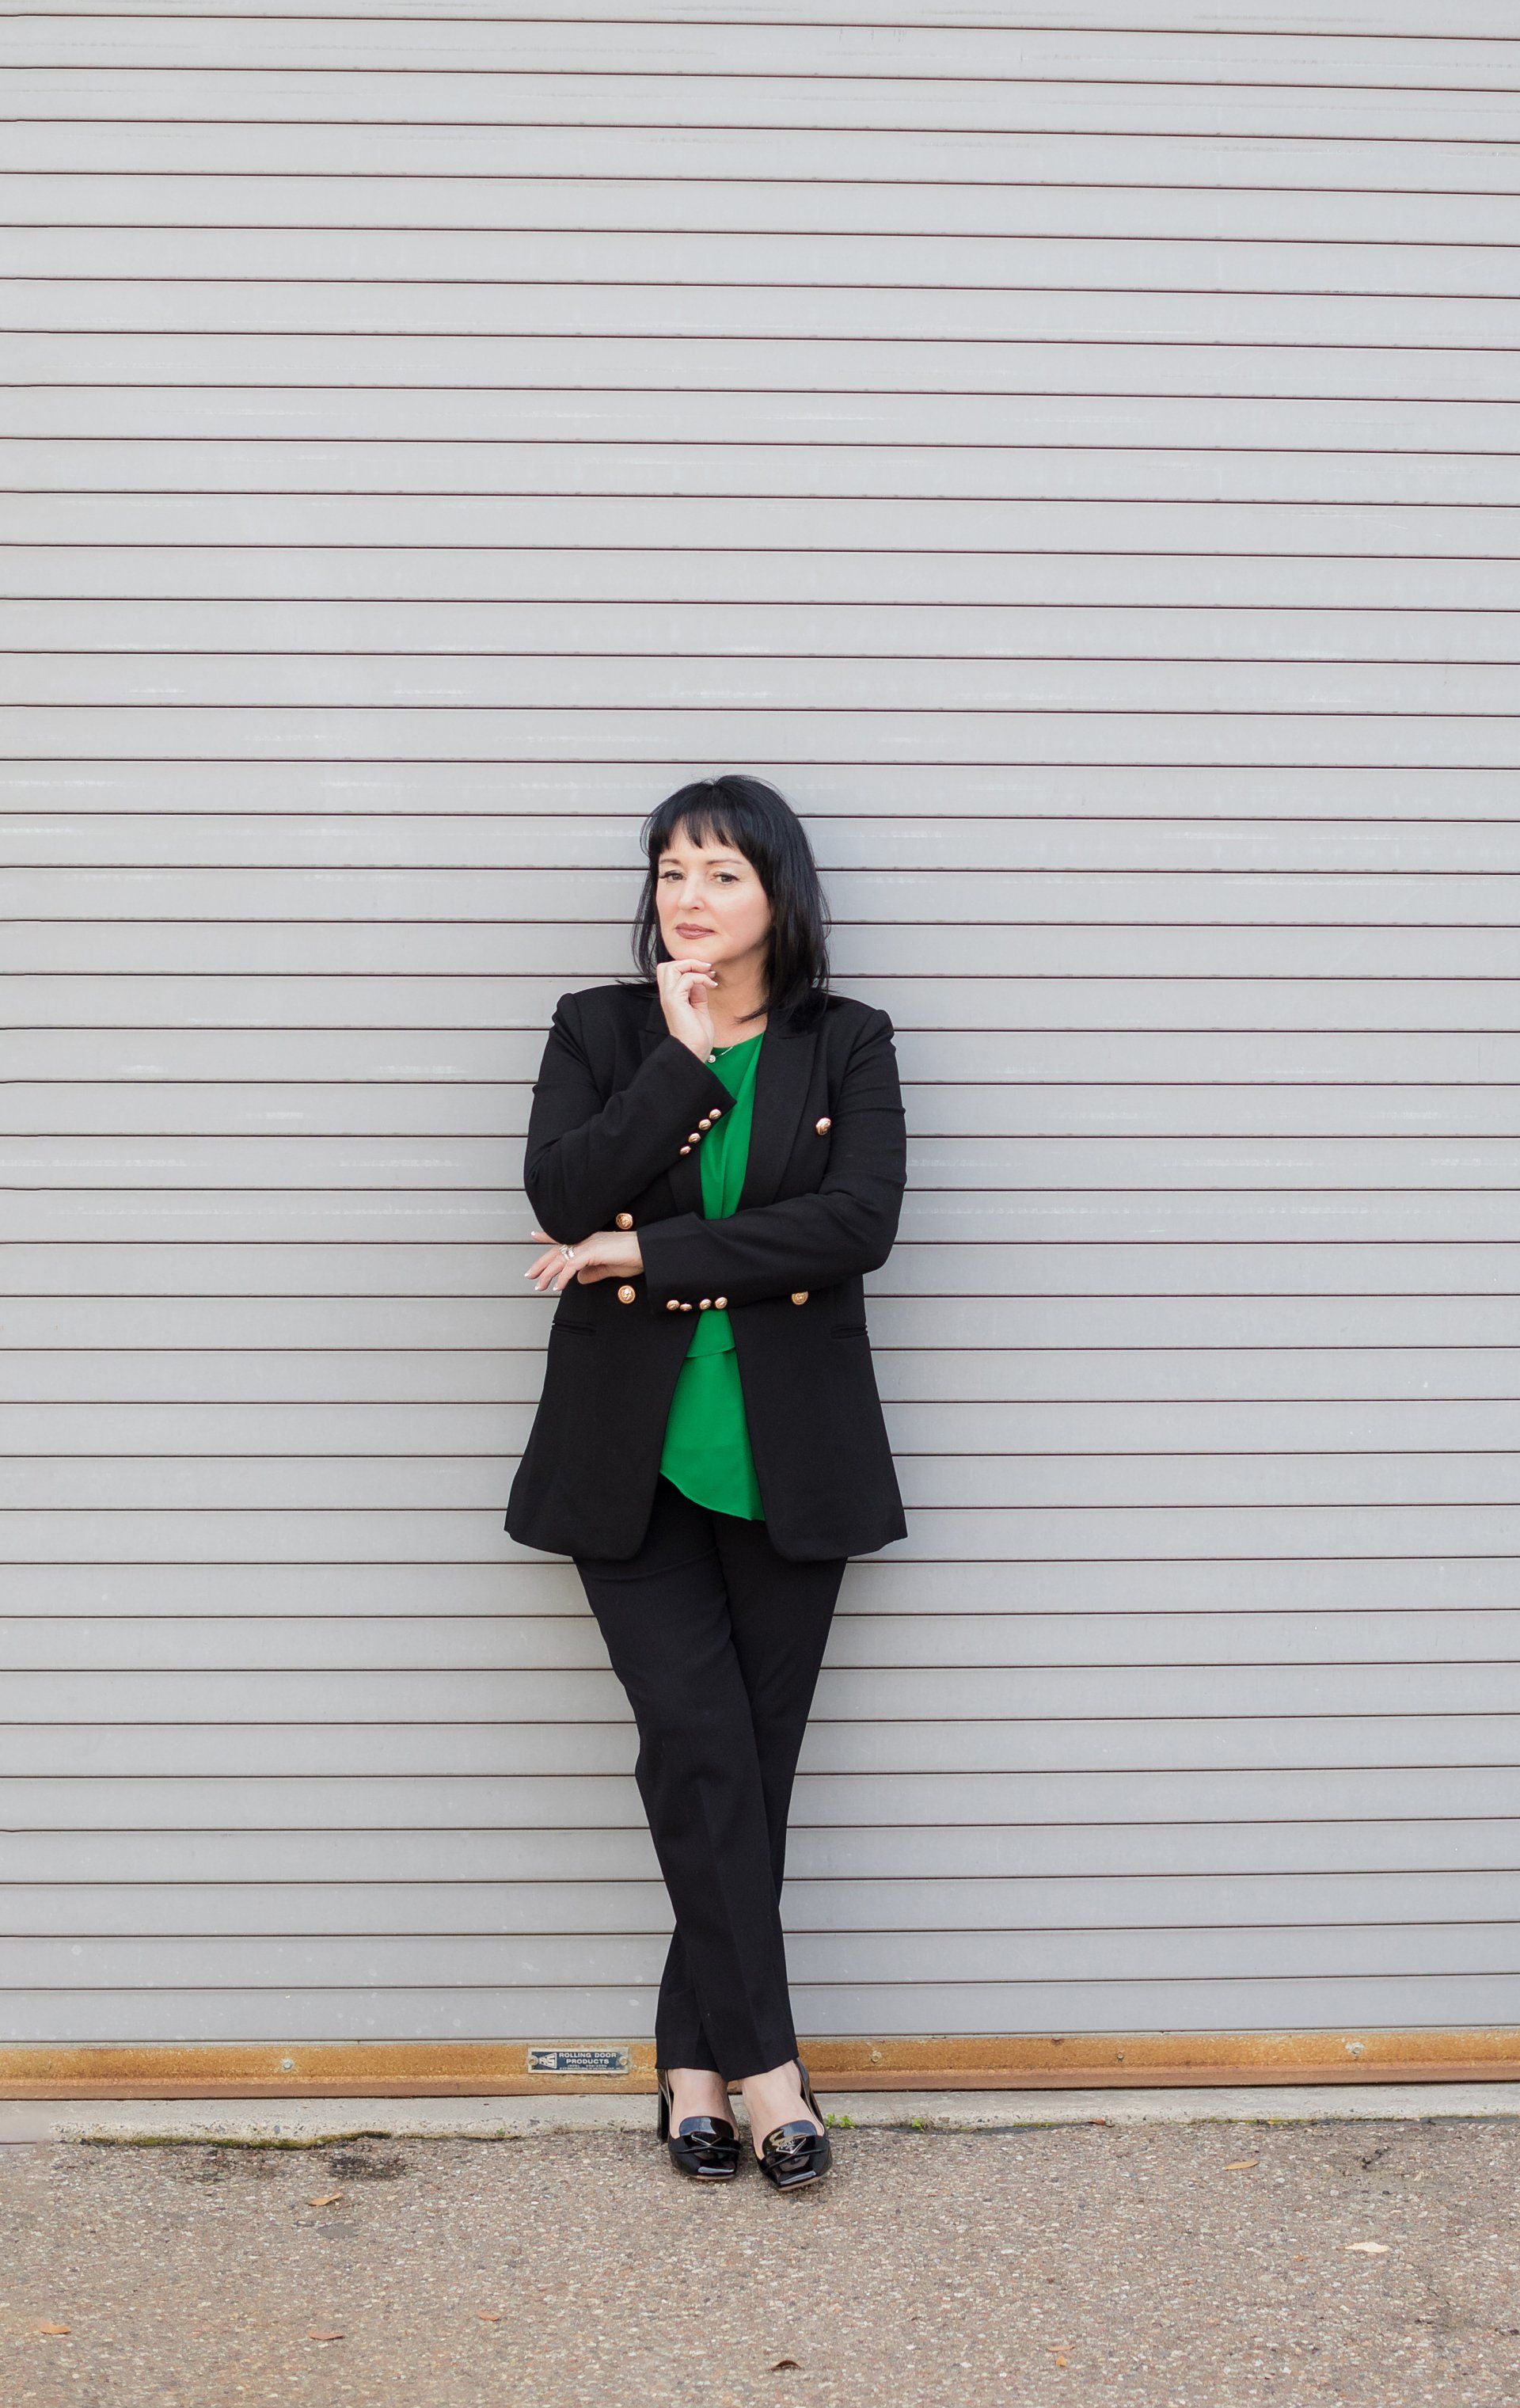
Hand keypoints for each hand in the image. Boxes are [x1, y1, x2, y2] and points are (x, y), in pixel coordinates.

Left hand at [525, 1226, 643, 1294]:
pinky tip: (558, 1287)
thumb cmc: (633, 1257)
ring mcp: (588, 1244)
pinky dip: (562, 1278)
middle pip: (556, 1250)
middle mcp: (585, 1239)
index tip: (534, 1236)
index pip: (564, 1238)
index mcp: (589, 1240)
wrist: (646, 1252)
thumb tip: (579, 1279)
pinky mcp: (591, 1252)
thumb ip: (593, 1272)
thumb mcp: (609, 1268)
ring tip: (539, 1286)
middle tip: (529, 1275)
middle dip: (541, 1263)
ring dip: (548, 1274)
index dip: (547, 1237)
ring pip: (560, 1259)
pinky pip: (571, 1266)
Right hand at [657, 955, 718, 1060]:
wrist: (694, 1050)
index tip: (707, 972)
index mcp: (671, 997)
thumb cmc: (697, 1035)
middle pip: (666, 965)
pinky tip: (711, 985)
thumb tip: (701, 980)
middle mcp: (667, 995)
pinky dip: (701, 978)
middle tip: (705, 969)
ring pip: (671, 967)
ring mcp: (669, 997)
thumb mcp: (699, 1008)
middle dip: (688, 962)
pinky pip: (686, 978)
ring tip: (708, 974)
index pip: (671, 971)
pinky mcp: (675, 1000)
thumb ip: (697, 993)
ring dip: (693, 966)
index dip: (688, 966)